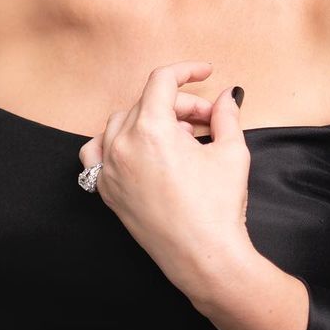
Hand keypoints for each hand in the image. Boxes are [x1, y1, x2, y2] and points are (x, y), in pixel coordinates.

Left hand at [77, 62, 251, 302]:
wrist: (203, 257)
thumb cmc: (218, 207)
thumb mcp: (231, 152)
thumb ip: (225, 115)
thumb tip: (227, 95)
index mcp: (150, 130)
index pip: (162, 81)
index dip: (187, 71)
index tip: (205, 74)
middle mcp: (122, 145)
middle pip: (147, 103)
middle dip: (181, 106)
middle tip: (208, 121)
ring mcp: (109, 169)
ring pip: (121, 123)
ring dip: (150, 121)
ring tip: (181, 140)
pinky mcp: (106, 190)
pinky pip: (98, 152)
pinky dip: (116, 143)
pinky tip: (141, 151)